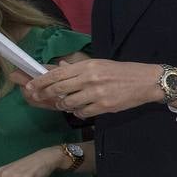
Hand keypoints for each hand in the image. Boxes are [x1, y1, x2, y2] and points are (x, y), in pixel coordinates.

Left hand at [22, 59, 163, 117]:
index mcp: (87, 65)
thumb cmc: (122, 72)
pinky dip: (78, 112)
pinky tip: (80, 109)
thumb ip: (78, 68)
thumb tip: (59, 68)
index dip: (41, 81)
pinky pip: (82, 112)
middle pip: (59, 89)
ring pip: (69, 103)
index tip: (30, 86)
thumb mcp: (99, 64)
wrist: (146, 81)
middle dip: (46, 94)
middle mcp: (90, 78)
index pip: (57, 73)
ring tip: (64, 104)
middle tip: (39, 98)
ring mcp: (96, 93)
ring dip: (63, 105)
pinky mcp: (104, 106)